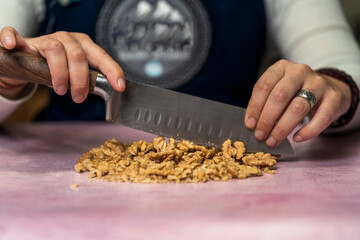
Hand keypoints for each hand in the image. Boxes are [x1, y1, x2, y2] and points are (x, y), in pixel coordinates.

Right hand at [0, 26, 124, 102]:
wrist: (33, 64)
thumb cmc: (59, 69)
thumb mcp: (78, 75)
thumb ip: (91, 81)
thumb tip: (111, 94)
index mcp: (85, 46)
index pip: (102, 57)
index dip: (112, 71)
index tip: (120, 86)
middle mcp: (68, 40)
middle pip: (78, 56)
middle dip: (81, 80)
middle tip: (78, 97)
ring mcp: (46, 39)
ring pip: (56, 50)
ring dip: (60, 73)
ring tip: (60, 90)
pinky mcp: (26, 42)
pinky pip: (16, 35)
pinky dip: (13, 39)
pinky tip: (13, 46)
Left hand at [245, 60, 351, 146]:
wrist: (329, 89)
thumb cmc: (295, 93)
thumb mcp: (278, 90)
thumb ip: (265, 103)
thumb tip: (251, 124)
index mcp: (281, 67)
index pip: (263, 86)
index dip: (255, 107)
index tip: (250, 125)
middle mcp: (299, 71)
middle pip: (280, 96)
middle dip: (267, 119)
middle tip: (260, 135)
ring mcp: (318, 83)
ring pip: (298, 107)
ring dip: (283, 127)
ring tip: (273, 140)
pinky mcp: (334, 97)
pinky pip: (321, 117)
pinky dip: (308, 131)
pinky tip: (297, 138)